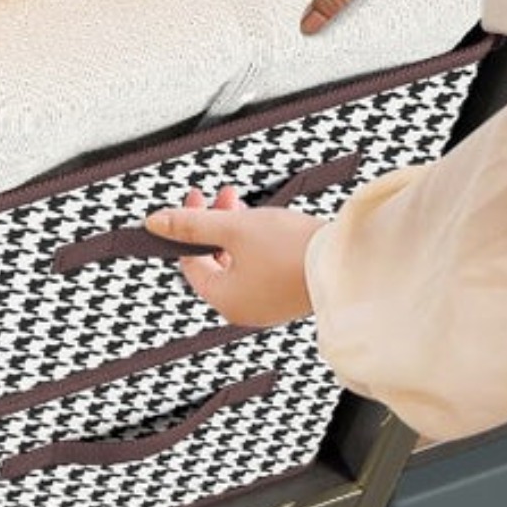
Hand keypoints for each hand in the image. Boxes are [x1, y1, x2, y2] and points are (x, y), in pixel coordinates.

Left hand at [144, 188, 325, 326]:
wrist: (351, 262)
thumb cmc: (293, 250)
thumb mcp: (232, 227)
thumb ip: (190, 224)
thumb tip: (155, 222)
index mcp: (224, 300)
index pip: (190, 262)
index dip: (187, 227)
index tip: (194, 199)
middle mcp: (244, 309)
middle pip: (214, 261)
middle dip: (213, 224)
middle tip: (221, 197)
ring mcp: (268, 305)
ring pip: (238, 262)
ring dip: (234, 230)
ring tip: (244, 205)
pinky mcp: (289, 295)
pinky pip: (260, 268)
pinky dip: (255, 245)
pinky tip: (264, 224)